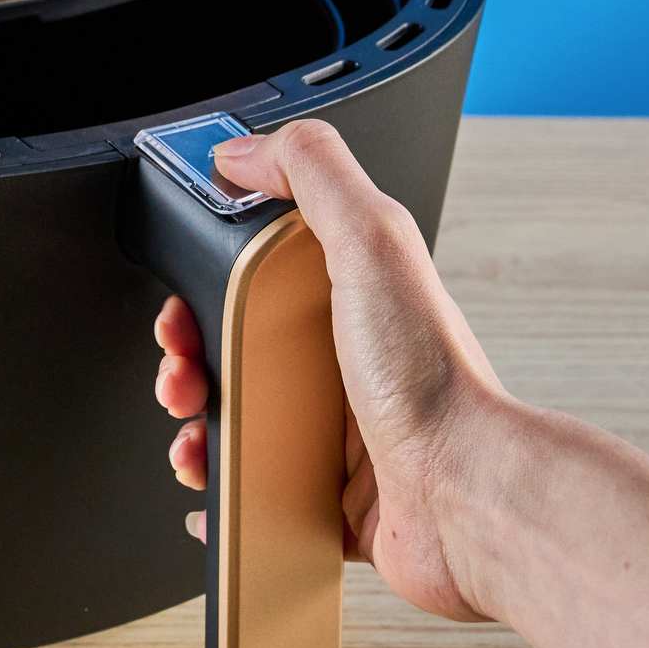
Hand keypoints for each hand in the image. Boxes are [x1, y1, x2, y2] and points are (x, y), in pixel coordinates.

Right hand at [152, 119, 513, 622]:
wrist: (465, 498)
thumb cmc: (434, 386)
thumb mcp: (373, 242)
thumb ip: (314, 174)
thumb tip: (247, 147)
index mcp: (354, 300)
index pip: (257, 274)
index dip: (206, 286)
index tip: (184, 304)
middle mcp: (347, 365)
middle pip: (234, 351)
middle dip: (188, 362)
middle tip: (183, 374)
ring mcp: (338, 437)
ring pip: (237, 425)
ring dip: (196, 430)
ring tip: (193, 439)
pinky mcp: (331, 499)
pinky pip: (258, 496)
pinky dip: (223, 496)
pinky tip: (212, 488)